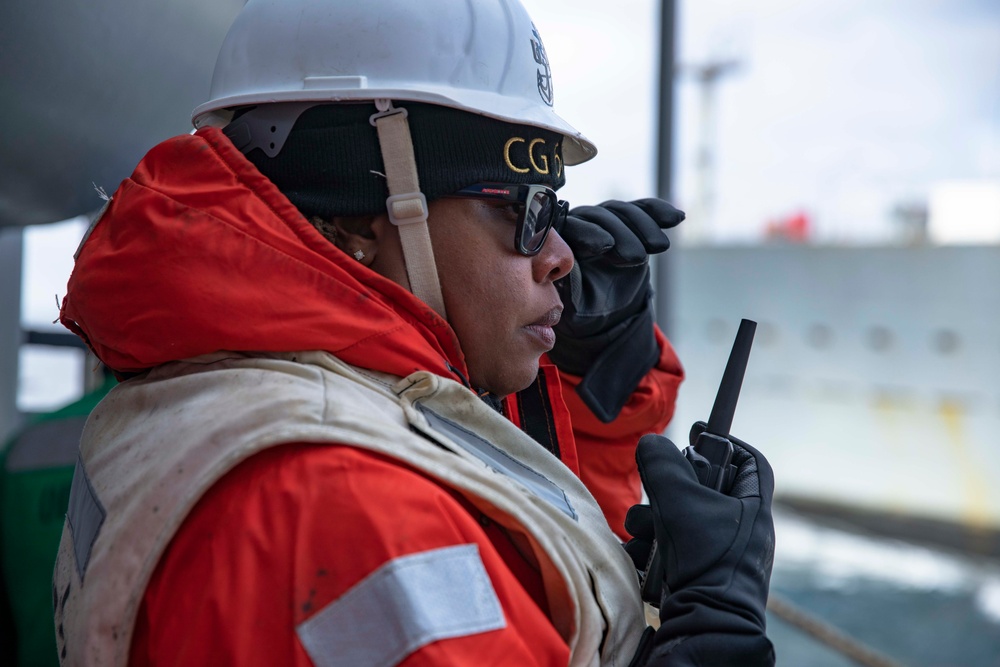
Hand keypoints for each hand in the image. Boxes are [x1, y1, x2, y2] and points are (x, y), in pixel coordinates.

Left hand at [549, 199, 683, 421]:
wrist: (602, 322)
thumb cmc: (582, 321)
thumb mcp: (575, 314)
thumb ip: (571, 299)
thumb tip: (562, 288)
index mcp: (557, 252)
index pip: (567, 232)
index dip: (585, 236)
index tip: (602, 248)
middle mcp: (576, 234)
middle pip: (596, 218)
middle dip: (616, 233)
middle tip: (634, 257)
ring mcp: (602, 228)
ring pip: (619, 214)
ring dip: (641, 226)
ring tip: (658, 247)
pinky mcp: (626, 227)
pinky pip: (640, 213)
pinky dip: (657, 212)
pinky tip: (677, 218)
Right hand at [625, 427, 775, 665]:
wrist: (705, 624)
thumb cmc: (704, 559)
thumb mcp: (680, 500)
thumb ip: (663, 464)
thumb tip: (651, 442)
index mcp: (752, 508)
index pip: (750, 462)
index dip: (726, 444)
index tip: (700, 435)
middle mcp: (739, 531)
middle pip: (703, 489)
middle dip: (669, 489)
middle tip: (656, 490)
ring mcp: (717, 555)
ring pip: (679, 519)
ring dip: (651, 521)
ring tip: (640, 531)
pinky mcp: (696, 574)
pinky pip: (670, 548)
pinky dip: (650, 547)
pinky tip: (639, 553)